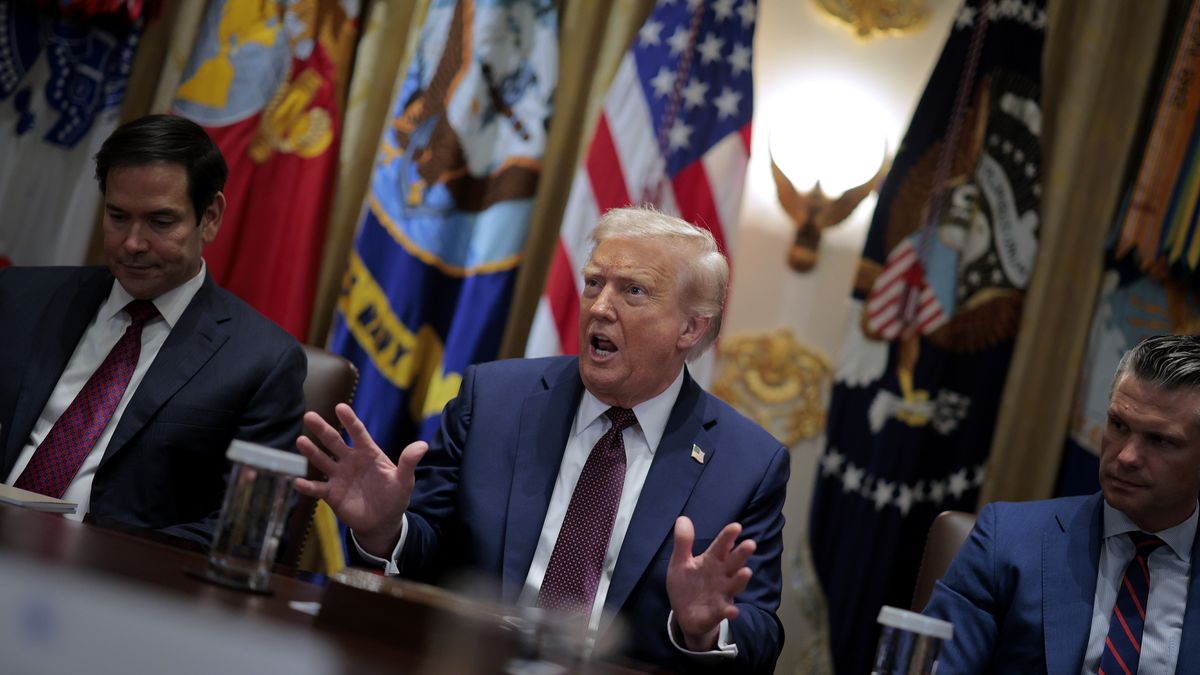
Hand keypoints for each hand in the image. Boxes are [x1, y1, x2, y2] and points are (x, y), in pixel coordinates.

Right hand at [294, 403, 427, 556]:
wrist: (383, 521)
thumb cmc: (394, 496)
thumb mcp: (404, 480)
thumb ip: (409, 462)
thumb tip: (423, 445)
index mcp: (368, 453)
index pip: (358, 432)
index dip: (350, 420)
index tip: (341, 407)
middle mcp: (350, 460)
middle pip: (334, 442)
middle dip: (322, 429)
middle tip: (309, 416)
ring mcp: (339, 476)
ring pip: (322, 461)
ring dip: (311, 452)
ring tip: (300, 441)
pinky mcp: (331, 493)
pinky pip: (317, 488)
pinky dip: (307, 486)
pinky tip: (296, 480)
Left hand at [666, 517, 755, 650]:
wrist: (686, 615)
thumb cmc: (687, 585)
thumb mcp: (680, 563)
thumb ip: (683, 542)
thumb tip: (682, 518)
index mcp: (711, 561)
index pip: (721, 546)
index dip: (728, 536)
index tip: (736, 526)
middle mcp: (721, 575)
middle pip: (733, 562)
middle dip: (741, 554)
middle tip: (750, 544)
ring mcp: (721, 594)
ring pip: (733, 585)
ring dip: (740, 579)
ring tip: (746, 572)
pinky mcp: (717, 612)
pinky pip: (724, 611)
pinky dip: (729, 611)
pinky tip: (733, 611)